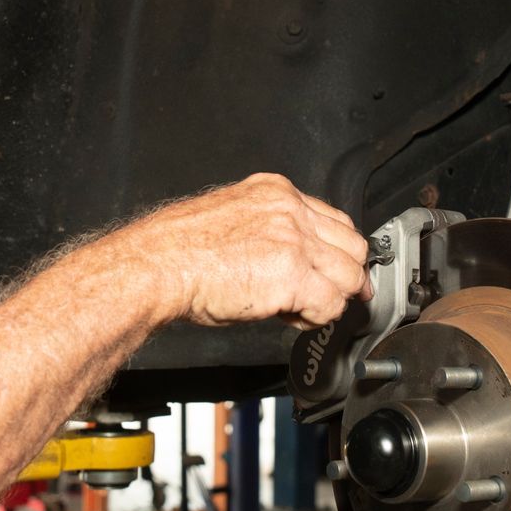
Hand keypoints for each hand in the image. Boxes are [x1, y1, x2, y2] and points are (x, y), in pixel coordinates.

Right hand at [119, 174, 370, 329]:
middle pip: (352, 246)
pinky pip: (331, 304)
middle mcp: (291, 210)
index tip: (333, 273)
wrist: (158, 265)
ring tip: (300, 309)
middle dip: (344, 277)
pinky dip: (318, 318)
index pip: (335, 221)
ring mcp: (295, 240)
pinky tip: (292, 318)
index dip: (337, 253)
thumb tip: (293, 262)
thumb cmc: (180, 250)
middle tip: (325, 298)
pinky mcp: (293, 274)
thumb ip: (270, 231)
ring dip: (332, 299)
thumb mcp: (232, 221)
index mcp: (276, 192)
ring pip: (349, 276)